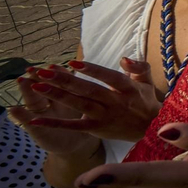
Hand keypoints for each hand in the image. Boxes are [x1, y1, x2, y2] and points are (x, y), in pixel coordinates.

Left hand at [8, 60, 160, 145]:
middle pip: (88, 90)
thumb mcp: (147, 81)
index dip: (91, 70)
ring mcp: (105, 117)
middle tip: (44, 72)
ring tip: (38, 87)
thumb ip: (139, 67)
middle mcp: (116, 103)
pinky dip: (55, 123)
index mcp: (128, 89)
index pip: (109, 77)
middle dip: (65, 80)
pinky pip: (74, 126)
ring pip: (79, 105)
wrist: (151, 129)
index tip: (71, 62)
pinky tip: (36, 119)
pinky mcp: (97, 129)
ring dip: (58, 96)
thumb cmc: (145, 101)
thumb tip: (124, 58)